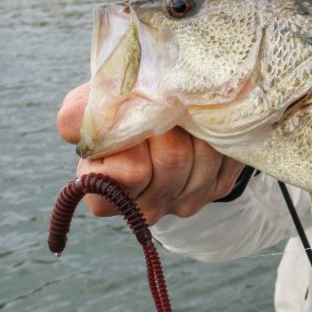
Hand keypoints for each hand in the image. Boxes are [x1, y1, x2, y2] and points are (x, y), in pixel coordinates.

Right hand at [56, 82, 244, 224]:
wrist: (162, 110)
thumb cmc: (118, 107)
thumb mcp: (91, 105)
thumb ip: (82, 111)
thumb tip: (101, 114)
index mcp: (105, 193)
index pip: (130, 171)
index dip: (133, 136)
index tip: (130, 114)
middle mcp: (146, 207)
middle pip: (173, 158)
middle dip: (170, 122)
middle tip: (164, 104)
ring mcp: (185, 201)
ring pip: (205, 153)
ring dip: (197, 123)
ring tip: (183, 111)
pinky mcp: (217, 187)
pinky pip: (229, 153)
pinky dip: (219, 130)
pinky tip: (204, 123)